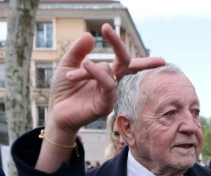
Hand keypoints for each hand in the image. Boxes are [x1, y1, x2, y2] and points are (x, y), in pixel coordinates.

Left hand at [44, 23, 164, 140]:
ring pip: (109, 71)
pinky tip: (85, 65)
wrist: (55, 113)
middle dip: (118, 44)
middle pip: (126, 62)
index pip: (128, 63)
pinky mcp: (105, 106)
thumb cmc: (63, 91)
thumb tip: (89, 36)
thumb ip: (78, 51)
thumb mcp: (67, 66)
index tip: (154, 54)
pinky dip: (97, 72)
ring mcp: (110, 95)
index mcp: (106, 74)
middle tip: (106, 28)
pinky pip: (107, 84)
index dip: (143, 59)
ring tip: (74, 71)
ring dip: (90, 68)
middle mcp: (111, 83)